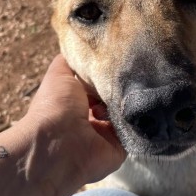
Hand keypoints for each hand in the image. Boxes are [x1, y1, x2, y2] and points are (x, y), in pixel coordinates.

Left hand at [19, 55, 125, 187]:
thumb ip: (70, 61)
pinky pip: (134, 131)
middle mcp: (90, 120)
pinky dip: (137, 119)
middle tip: (132, 73)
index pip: (96, 86)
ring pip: (125, 113)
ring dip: (128, 102)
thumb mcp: (59, 73)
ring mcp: (106, 135)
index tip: (119, 60)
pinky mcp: (120, 148)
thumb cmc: (55, 106)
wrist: (59, 143)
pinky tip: (139, 104)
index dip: (105, 74)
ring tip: (132, 89)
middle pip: (113, 99)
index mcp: (75, 104)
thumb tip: (82, 48)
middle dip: (120, 87)